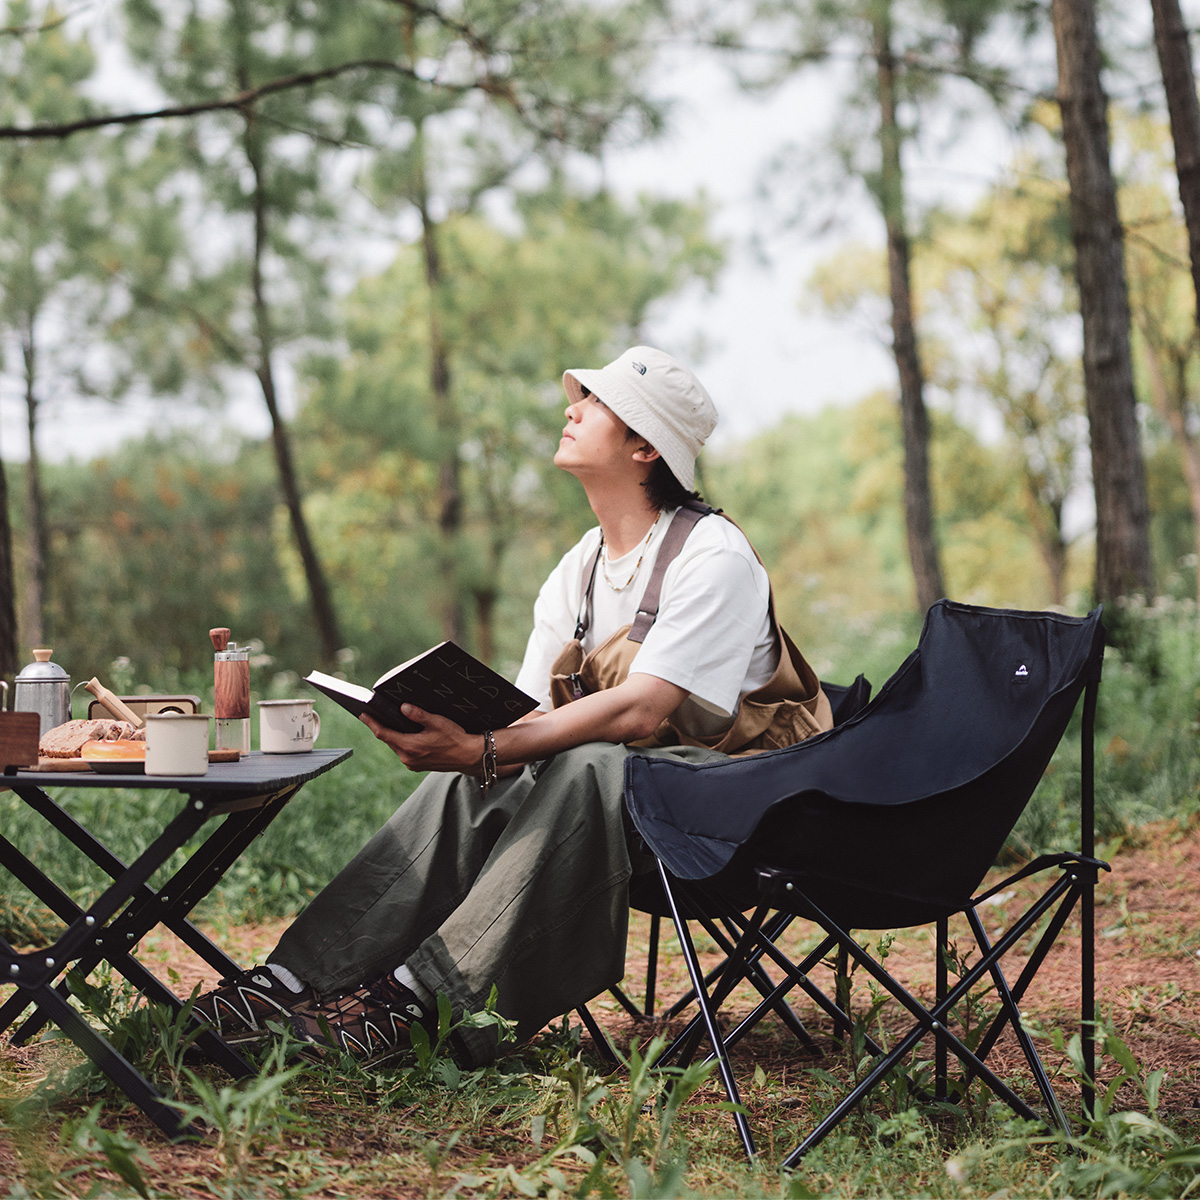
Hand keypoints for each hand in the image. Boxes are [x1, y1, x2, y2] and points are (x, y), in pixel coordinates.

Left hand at [360, 706, 480, 773]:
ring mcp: (412, 763)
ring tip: (390, 722)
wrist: (467, 756)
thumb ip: (418, 715)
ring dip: (393, 735)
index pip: (383, 733)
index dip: (371, 723)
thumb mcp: (437, 722)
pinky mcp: (417, 766)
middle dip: (382, 727)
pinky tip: (406, 734)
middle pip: (388, 739)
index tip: (362, 714)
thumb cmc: (454, 738)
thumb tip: (402, 708)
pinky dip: (402, 742)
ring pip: (396, 746)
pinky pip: (404, 752)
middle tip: (375, 714)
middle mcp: (407, 758)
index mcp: (410, 746)